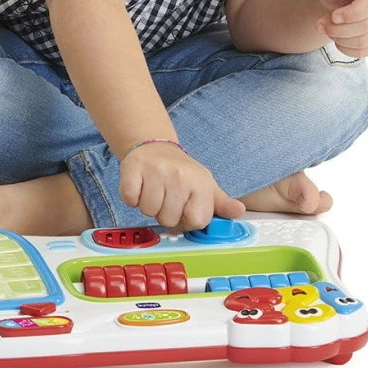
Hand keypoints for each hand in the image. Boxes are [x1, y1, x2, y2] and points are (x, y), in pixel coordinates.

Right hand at [119, 142, 245, 229]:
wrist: (156, 147)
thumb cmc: (182, 172)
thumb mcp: (206, 186)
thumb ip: (221, 204)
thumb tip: (239, 212)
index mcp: (200, 181)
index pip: (196, 220)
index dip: (188, 220)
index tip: (185, 208)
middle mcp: (179, 175)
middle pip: (169, 219)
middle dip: (166, 213)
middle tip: (167, 197)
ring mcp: (155, 171)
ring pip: (148, 211)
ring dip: (149, 206)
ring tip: (155, 190)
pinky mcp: (132, 168)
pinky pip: (129, 199)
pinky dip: (132, 198)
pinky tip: (140, 186)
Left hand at [313, 0, 367, 57]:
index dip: (353, 14)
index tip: (333, 16)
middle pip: (367, 26)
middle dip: (339, 29)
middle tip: (320, 24)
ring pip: (365, 41)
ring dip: (339, 39)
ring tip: (325, 28)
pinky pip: (364, 51)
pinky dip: (345, 47)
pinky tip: (335, 36)